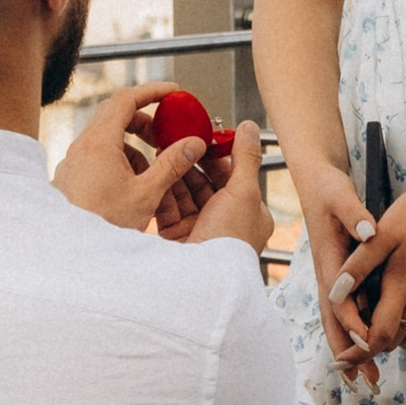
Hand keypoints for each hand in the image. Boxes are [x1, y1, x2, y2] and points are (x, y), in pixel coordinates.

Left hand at [52, 82, 211, 231]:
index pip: (126, 98)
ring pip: (107, 137)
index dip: (152, 91)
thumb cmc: (101, 225)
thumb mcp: (146, 194)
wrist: (71, 252)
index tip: (173, 92)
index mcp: (99, 143)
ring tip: (153, 169)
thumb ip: (172, 165)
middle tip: (166, 132)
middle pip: (116, 114)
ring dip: (133, 144)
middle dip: (145, 120)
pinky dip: (120, 160)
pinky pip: (98, 156)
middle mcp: (82, 147)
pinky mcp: (73, 177)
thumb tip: (192, 143)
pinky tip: (133, 185)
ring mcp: (75, 162)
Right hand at [161, 122, 272, 256]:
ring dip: (175, 173)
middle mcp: (226, 224)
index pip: (233, 176)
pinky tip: (155, 173)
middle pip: (206, 184)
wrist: (201, 277)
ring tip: (162, 152)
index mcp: (249, 215)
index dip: (217, 155)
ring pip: (185, 194)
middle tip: (176, 141)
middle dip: (191, 163)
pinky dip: (162, 191)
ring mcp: (200, 230)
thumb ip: (245, 157)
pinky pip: (169, 208)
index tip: (202, 137)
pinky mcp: (177, 237)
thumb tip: (250, 127)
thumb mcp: (244, 192)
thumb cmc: (230, 241)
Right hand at [298, 158, 379, 378]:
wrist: (314, 181)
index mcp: (328, 260)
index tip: (367, 340)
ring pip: (337, 321)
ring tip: (363, 378)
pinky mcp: (337, 277)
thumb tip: (368, 232)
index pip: (338, 298)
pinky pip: (344, 311)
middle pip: (334, 321)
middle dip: (347, 352)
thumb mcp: (339, 194)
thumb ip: (353, 213)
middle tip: (362, 380)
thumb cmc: (328, 187)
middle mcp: (326, 275)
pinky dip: (352, 332)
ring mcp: (330, 279)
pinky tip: (366, 346)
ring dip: (349, 349)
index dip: (351, 320)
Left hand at [330, 185, 405, 363]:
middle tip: (345, 351)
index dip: (358, 353)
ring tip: (362, 335)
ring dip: (383, 341)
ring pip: (405, 336)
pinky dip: (400, 329)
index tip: (340, 360)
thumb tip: (335, 293)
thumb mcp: (382, 235)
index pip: (379, 337)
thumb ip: (358, 265)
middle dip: (366, 351)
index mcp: (400, 289)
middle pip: (390, 343)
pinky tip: (388, 316)